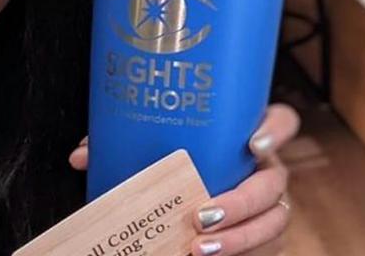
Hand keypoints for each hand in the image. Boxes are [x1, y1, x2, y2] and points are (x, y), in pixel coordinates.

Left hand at [69, 103, 301, 255]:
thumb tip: (83, 154)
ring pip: (275, 221)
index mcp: (247, 139)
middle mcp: (265, 171)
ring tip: (200, 249)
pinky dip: (242, 255)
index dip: (274, 131)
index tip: (251, 145)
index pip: (282, 122)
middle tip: (202, 216)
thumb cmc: (174, 167)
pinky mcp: (262, 238)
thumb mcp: (154, 152)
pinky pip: (266, 249)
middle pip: (274, 183)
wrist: (181, 200)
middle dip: (242, 202)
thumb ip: (125, 147)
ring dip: (241, 238)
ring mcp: (268, 207)